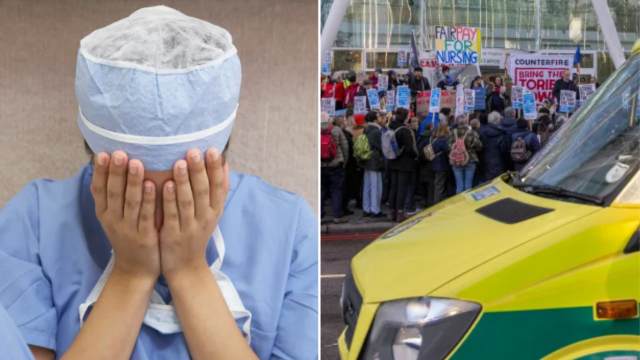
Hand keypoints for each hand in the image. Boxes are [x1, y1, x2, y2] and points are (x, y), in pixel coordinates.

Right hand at [90, 151, 160, 279]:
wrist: (136, 271)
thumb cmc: (128, 237)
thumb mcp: (115, 217)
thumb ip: (115, 194)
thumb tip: (114, 165)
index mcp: (104, 213)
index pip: (98, 189)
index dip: (99, 172)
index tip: (102, 153)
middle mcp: (113, 220)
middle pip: (113, 192)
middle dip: (115, 171)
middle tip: (118, 152)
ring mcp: (128, 229)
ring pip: (129, 202)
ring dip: (132, 181)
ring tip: (136, 162)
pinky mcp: (144, 237)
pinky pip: (145, 216)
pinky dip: (148, 200)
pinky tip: (152, 185)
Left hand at [160, 148, 228, 279]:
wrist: (186, 267)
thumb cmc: (197, 234)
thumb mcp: (212, 212)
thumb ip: (217, 190)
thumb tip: (225, 164)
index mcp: (215, 210)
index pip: (219, 186)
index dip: (215, 168)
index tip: (212, 150)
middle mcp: (205, 217)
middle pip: (203, 191)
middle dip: (200, 170)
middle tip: (194, 150)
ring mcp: (189, 227)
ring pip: (188, 201)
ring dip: (184, 181)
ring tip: (179, 162)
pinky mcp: (173, 235)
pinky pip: (172, 215)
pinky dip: (169, 200)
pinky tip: (165, 185)